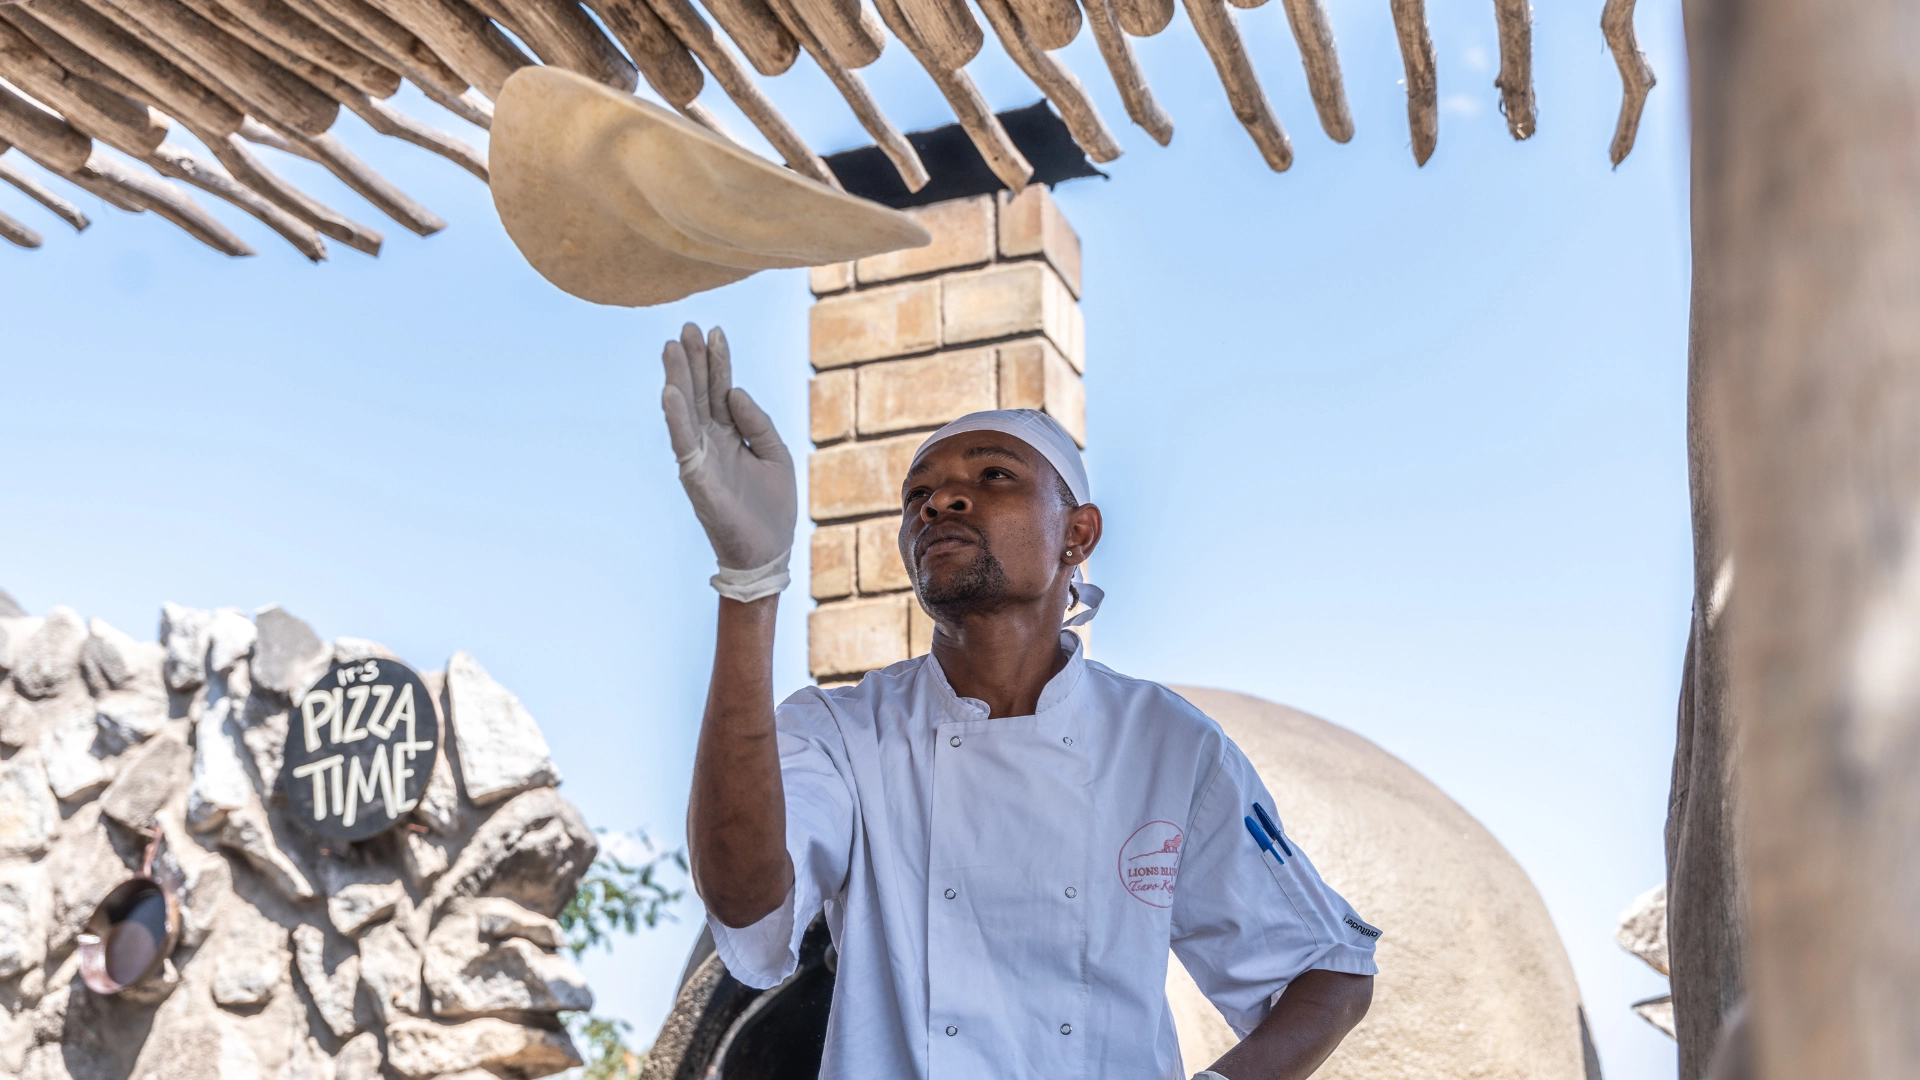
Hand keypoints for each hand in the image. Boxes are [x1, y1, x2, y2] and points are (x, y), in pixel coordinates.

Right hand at [661, 323, 796, 599]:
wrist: (770, 553)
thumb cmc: (772, 509)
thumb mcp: (777, 456)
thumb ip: (759, 423)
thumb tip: (736, 391)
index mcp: (731, 436)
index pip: (720, 390)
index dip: (718, 361)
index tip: (715, 330)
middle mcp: (712, 443)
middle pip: (699, 394)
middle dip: (692, 360)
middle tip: (686, 327)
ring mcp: (702, 460)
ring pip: (686, 412)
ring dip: (677, 380)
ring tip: (671, 348)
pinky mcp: (698, 479)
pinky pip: (684, 444)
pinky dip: (676, 418)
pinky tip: (670, 392)